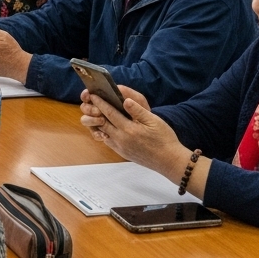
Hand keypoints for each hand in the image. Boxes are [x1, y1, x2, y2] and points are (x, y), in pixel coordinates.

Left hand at [79, 84, 194, 186]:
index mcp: (129, 129)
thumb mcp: (154, 121)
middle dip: (95, 111)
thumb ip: (138, 111)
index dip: (100, 103)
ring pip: (103, 133)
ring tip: (95, 113)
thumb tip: (125, 100)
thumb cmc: (164, 139)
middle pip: (102, 123)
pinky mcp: (122, 153)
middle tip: (89, 102)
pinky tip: (105, 127)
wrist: (169, 161)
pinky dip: (104, 133)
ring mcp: (120, 147)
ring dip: (97, 123)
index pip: (110, 113)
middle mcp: (121, 139)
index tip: (93, 95)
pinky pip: (108, 141)